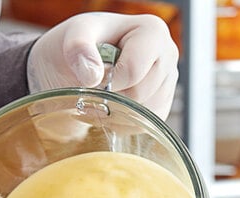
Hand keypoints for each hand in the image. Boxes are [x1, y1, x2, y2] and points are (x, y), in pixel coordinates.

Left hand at [27, 13, 178, 119]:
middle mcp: (167, 55)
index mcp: (151, 31)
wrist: (75, 65)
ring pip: (144, 114)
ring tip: (100, 98)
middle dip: (111, 98)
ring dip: (115, 113)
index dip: (108, 83)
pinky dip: (121, 124)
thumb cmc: (78, 46)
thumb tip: (93, 76)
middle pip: (140, 94)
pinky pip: (144, 125)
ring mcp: (166, 82)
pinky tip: (109, 109)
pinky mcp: (160, 104)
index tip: (92, 80)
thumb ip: (78, 48)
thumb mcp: (72, 37)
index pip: (133, 70)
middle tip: (93, 91)